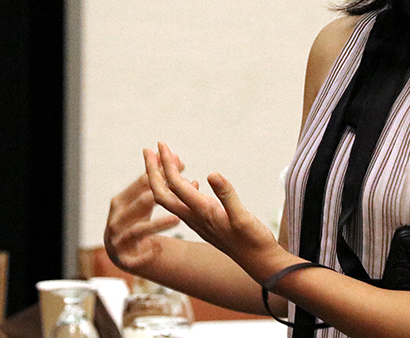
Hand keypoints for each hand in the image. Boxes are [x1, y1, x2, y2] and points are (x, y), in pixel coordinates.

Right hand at [104, 167, 182, 275]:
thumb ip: (158, 181)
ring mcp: (117, 239)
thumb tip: (177, 157)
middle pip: (138, 204)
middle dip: (157, 196)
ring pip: (138, 230)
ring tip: (177, 219)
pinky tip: (159, 248)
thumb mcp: (145, 201)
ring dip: (157, 225)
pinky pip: (135, 257)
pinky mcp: (123, 259)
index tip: (181, 166)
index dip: (160, 175)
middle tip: (177, 189)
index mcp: (120, 201)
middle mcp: (115, 218)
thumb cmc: (137, 219)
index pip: (141, 185)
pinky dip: (147, 252)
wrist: (122, 250)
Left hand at [145, 142, 284, 279]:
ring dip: (166, 177)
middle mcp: (194, 217)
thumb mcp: (243, 217)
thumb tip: (211, 173)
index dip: (165, 164)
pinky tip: (191, 180)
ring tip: (167, 158)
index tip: (160, 144)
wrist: (260, 264)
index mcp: (201, 212)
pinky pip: (185, 203)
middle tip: (149, 149)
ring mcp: (198, 221)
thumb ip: (227, 195)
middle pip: (162, 193)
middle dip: (153, 170)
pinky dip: (183, 187)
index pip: (174, 185)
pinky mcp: (206, 222)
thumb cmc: (253, 241)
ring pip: (172, 197)